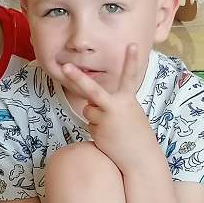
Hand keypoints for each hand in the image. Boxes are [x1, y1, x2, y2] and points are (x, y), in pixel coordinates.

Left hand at [60, 45, 153, 170]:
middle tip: (64, 67)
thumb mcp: (130, 112)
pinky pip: (91, 124)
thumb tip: (93, 103)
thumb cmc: (135, 133)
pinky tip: (110, 137)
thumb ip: (113, 103)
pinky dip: (98, 129)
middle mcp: (115, 108)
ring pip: (89, 110)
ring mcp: (105, 121)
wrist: (140, 157)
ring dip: (96, 116)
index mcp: (128, 100)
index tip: (131, 44)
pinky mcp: (97, 132)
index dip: (131, 60)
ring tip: (112, 127)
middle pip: (92, 91)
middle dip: (77, 78)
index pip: (129, 77)